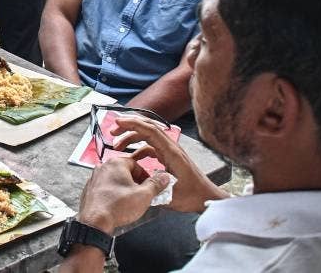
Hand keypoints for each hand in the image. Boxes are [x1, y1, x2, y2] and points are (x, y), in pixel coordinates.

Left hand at [76, 157, 171, 232]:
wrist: (95, 222)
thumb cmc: (117, 207)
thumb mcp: (144, 196)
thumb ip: (155, 185)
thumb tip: (163, 178)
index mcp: (116, 164)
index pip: (136, 164)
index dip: (145, 176)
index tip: (150, 185)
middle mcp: (103, 168)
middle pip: (124, 172)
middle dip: (135, 183)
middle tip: (141, 194)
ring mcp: (94, 178)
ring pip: (114, 180)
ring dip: (123, 189)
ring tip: (130, 201)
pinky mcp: (90, 190)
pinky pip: (105, 188)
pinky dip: (112, 194)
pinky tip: (117, 205)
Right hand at [110, 116, 226, 212]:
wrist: (207, 198)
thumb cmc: (193, 196)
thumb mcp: (171, 195)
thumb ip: (153, 187)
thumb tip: (138, 181)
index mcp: (172, 152)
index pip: (150, 130)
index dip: (133, 123)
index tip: (118, 123)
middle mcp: (171, 148)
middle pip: (148, 128)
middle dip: (129, 126)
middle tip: (113, 131)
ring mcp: (170, 151)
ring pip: (148, 137)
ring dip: (132, 137)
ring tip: (118, 146)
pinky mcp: (169, 157)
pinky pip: (151, 147)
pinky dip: (138, 149)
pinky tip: (132, 159)